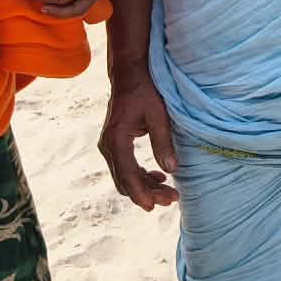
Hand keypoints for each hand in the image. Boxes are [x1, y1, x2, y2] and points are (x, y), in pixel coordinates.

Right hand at [98, 68, 178, 210]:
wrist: (130, 74)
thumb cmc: (146, 91)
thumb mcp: (159, 115)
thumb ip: (163, 143)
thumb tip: (172, 170)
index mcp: (117, 139)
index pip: (127, 175)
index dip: (141, 193)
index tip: (153, 206)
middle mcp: (108, 145)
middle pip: (124, 180)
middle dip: (147, 193)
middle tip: (171, 199)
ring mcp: (109, 145)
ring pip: (124, 176)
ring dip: (144, 186)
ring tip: (168, 191)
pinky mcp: (114, 144)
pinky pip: (124, 167)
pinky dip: (139, 175)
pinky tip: (158, 176)